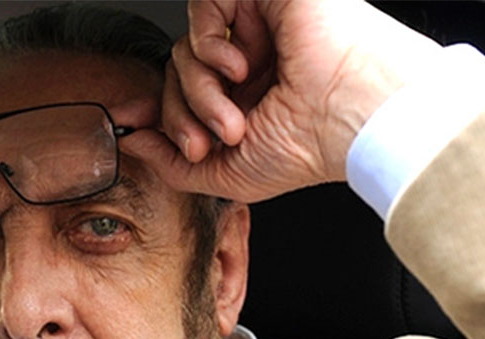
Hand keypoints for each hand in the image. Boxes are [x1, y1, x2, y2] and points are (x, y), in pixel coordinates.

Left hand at [122, 0, 441, 202]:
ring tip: (237, 119)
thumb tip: (133, 141)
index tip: (165, 140)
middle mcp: (246, 61)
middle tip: (213, 141)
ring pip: (186, 48)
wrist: (351, 123)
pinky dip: (208, 46)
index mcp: (243, 98)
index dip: (165, 117)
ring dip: (201, 92)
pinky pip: (202, 7)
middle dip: (184, 115)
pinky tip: (239, 69)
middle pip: (177, 73)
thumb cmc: (304, 151)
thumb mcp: (227, 175)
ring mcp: (252, 28)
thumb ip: (173, 163)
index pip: (180, 96)